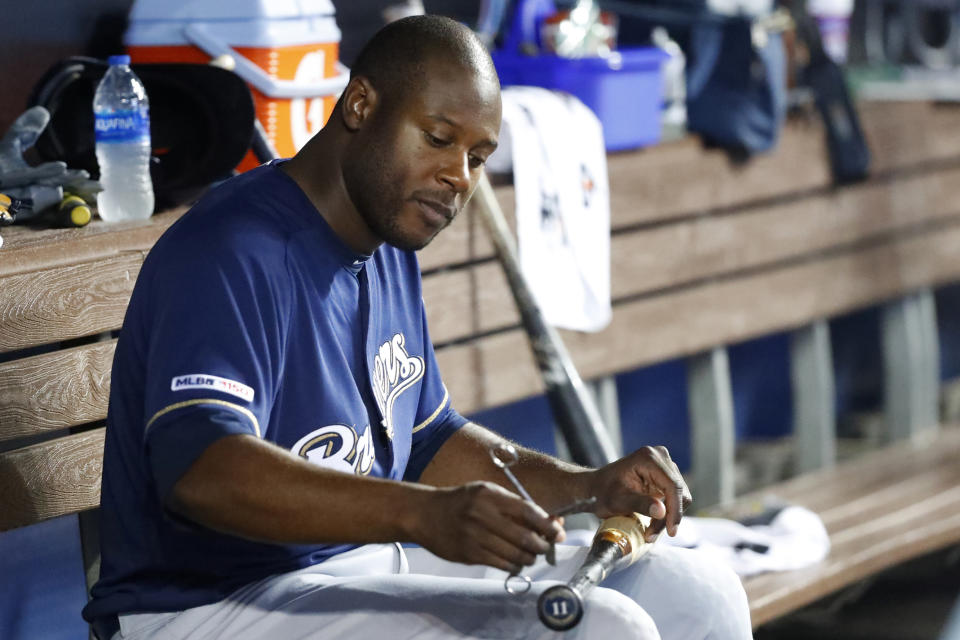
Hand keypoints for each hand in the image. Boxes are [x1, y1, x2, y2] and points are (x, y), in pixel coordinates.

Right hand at [408, 481, 565, 572]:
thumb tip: (548, 520)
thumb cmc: (461, 501)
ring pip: (515, 554)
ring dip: (530, 557)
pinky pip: (501, 564)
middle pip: (524, 537)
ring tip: (532, 554)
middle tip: (547, 546)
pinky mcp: (468, 554)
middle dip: (542, 545)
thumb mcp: (486, 492)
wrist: (424, 513)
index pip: (528, 511)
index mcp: (489, 495)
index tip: (559, 532)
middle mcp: (482, 515)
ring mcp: (474, 536)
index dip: (548, 525)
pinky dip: (514, 565)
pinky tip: (516, 561)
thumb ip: (514, 505)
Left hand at [587, 446, 691, 541]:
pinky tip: (653, 524)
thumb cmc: (602, 492)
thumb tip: (662, 511)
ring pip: (679, 496)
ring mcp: (663, 465)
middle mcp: (659, 456)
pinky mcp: (664, 475)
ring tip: (650, 532)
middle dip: (669, 516)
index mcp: (648, 458)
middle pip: (678, 491)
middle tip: (652, 535)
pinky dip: (667, 512)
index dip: (675, 510)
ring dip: (668, 517)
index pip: (672, 485)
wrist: (596, 488)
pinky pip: (674, 497)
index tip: (671, 531)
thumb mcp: (618, 501)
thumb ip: (640, 504)